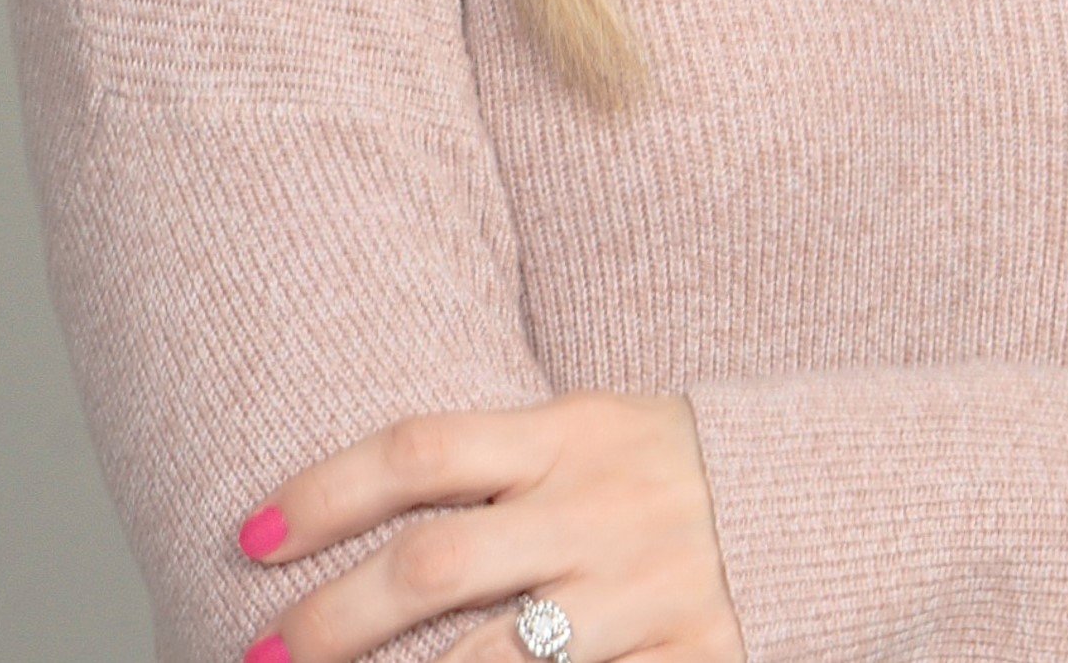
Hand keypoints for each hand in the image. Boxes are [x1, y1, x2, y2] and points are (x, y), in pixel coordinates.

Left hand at [233, 388, 745, 662]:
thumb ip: (496, 460)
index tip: (245, 536)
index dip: (324, 490)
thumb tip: (359, 503)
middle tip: (261, 655)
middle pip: (434, 563)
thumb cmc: (669, 464)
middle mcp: (598, 508)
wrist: (822, 496)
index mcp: (570, 432)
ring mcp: (643, 592)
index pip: (421, 448)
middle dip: (332, 620)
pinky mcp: (692, 662)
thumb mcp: (590, 428)